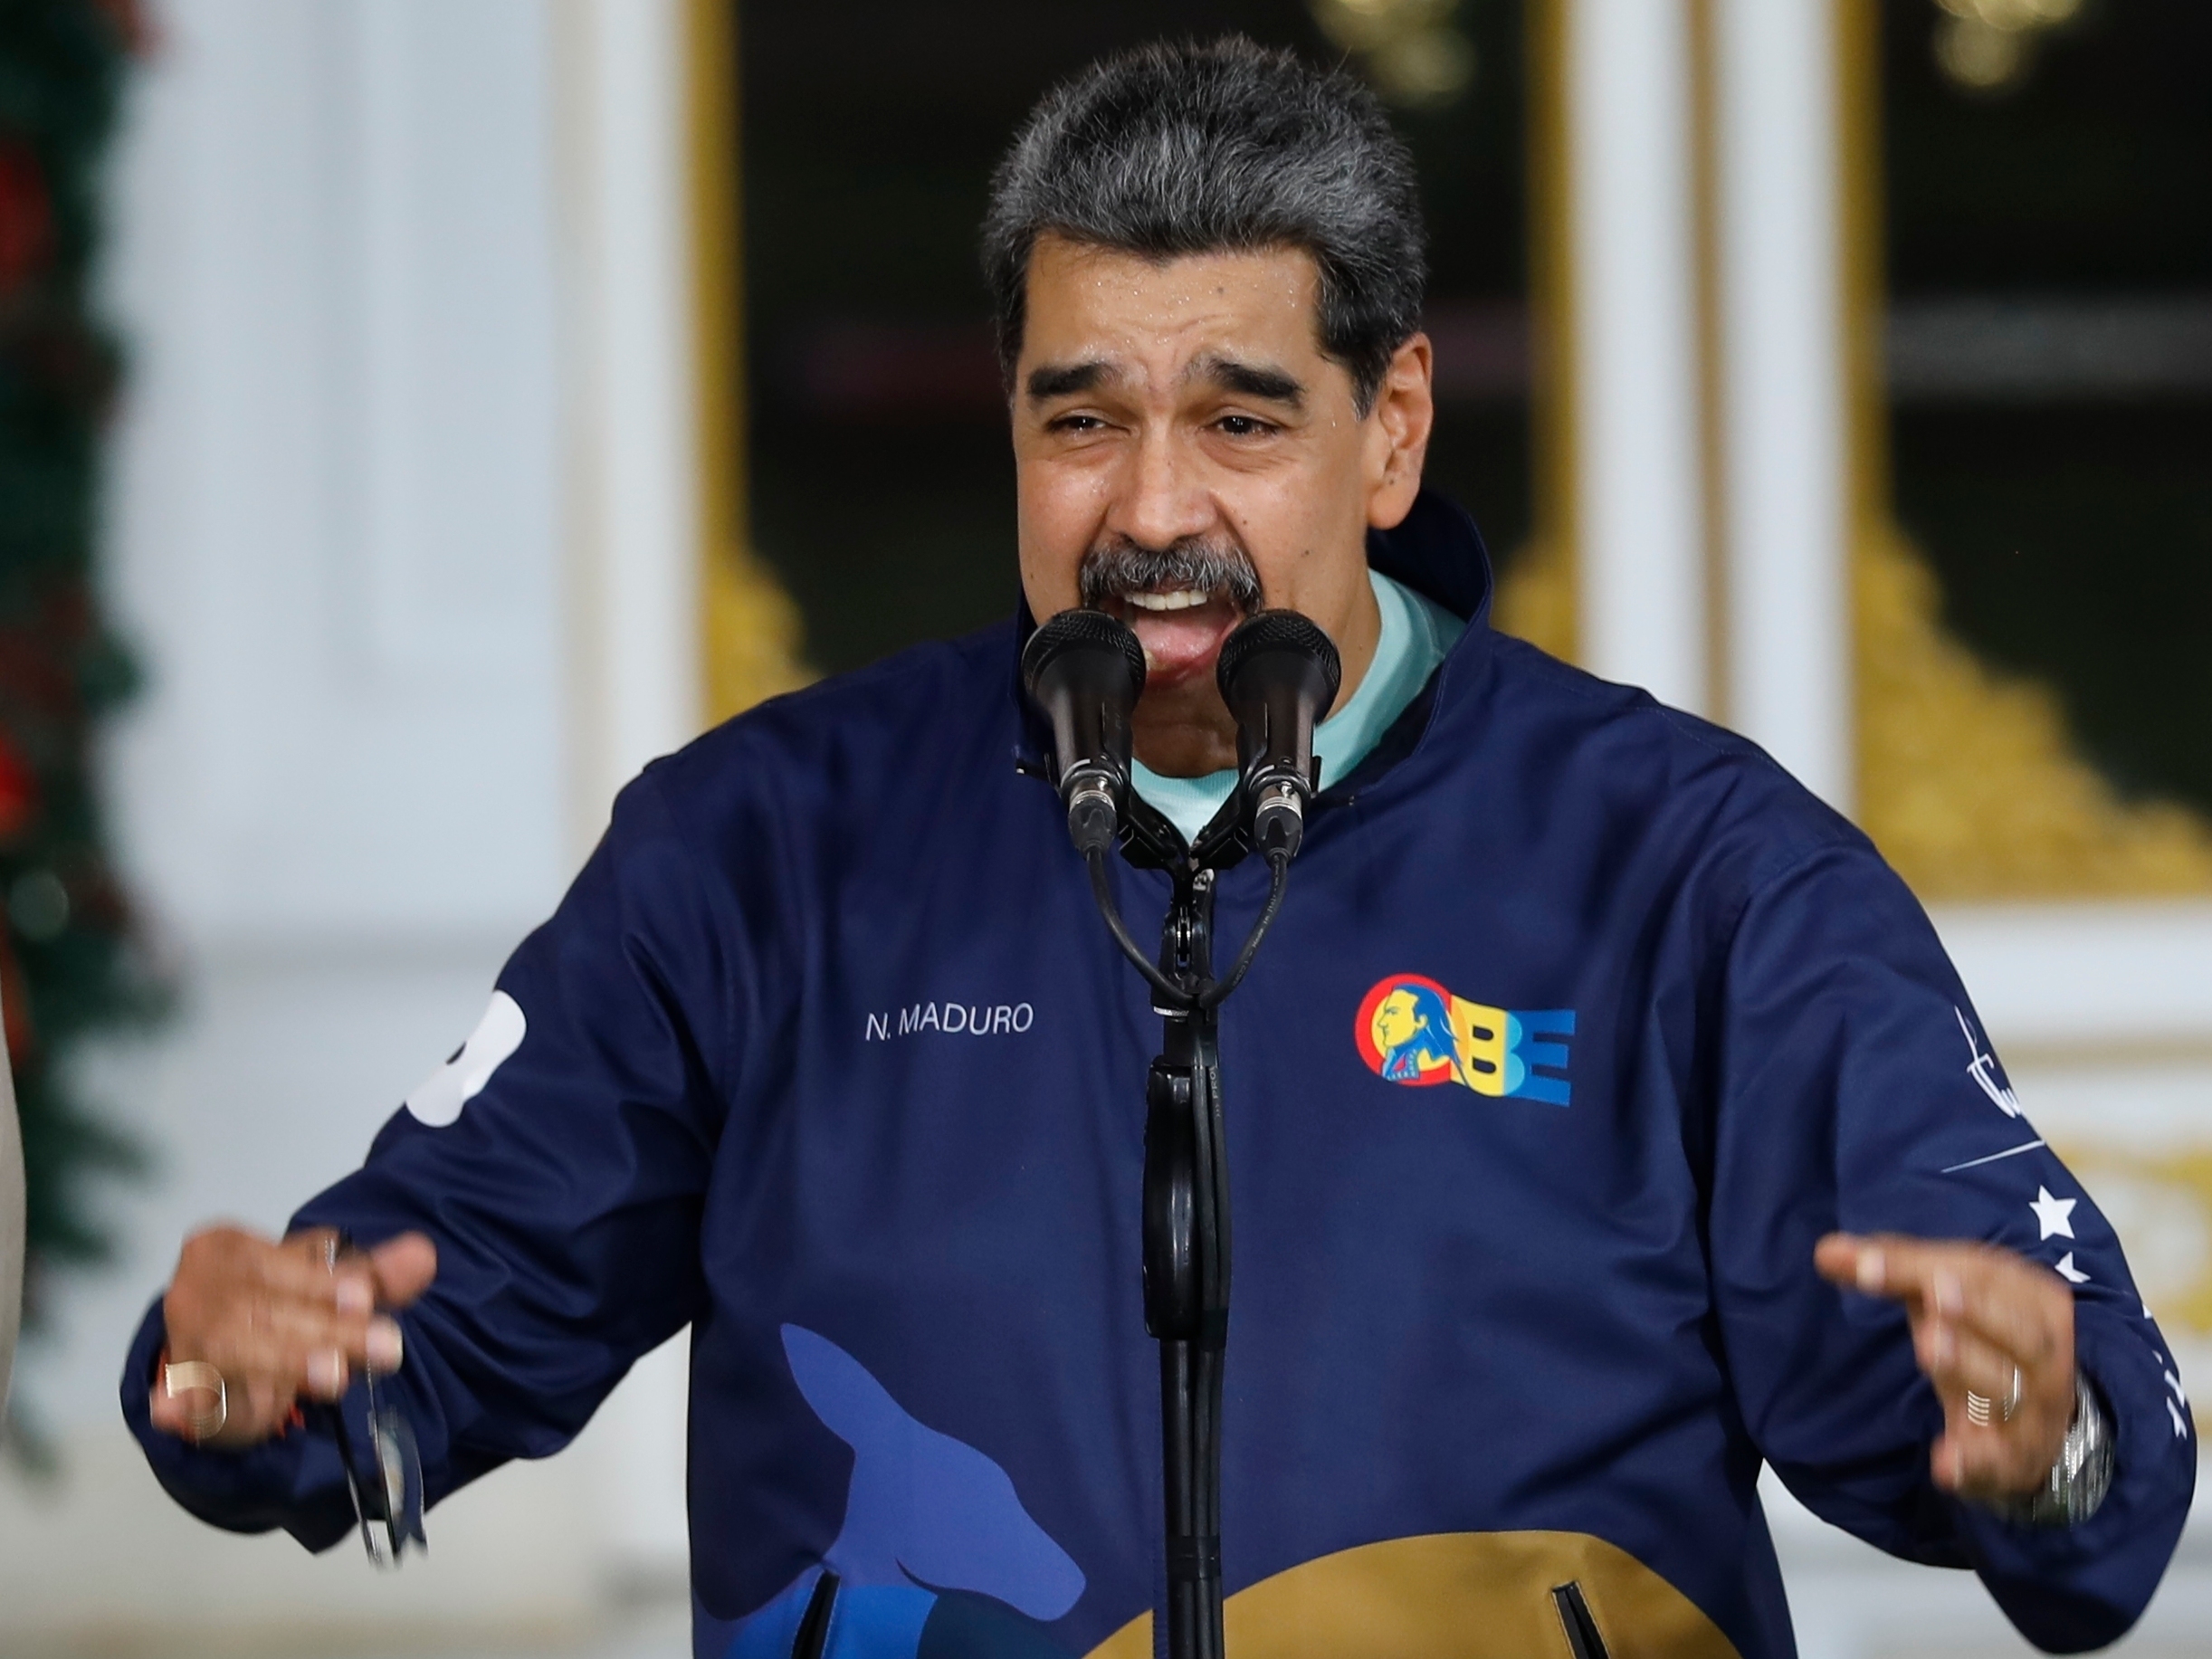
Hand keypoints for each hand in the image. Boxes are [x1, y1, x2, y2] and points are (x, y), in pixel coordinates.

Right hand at [149, 1224, 437, 1448]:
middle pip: (257, 1306)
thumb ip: (372, 1275)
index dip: (319, 1282)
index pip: (273, 1262)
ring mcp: (182, 1342)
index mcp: (226, 1248)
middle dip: (323, 1329)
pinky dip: (190, 1405)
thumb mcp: (328, 1287)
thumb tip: (423, 1256)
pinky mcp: (182, 1394)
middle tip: (382, 1346)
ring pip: (233, 1348)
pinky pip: (191, 1397)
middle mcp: (195, 1290)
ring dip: (287, 1361)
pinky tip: (179, 1411)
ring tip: (335, 1375)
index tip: (365, 1299)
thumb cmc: (277, 1309)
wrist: (217, 1358)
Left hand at [1815, 1232, 2074, 1504]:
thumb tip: (1827, 1251)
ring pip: (2011, 1390)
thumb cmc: (1985, 1337)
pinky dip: (1975, 1463)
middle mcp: (2043, 1357)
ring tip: (1929, 1347)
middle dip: (1978, 1313)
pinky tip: (1945, 1462)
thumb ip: (1893, 1270)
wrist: (2042, 1422)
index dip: (1923, 1268)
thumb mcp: (1946, 1297)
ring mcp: (2034, 1413)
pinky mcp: (2014, 1462)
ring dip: (1970, 1367)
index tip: (1868, 1262)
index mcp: (2031, 1300)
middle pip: (2020, 1333)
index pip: (1983, 1276)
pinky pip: (2000, 1463)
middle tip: (1935, 1297)